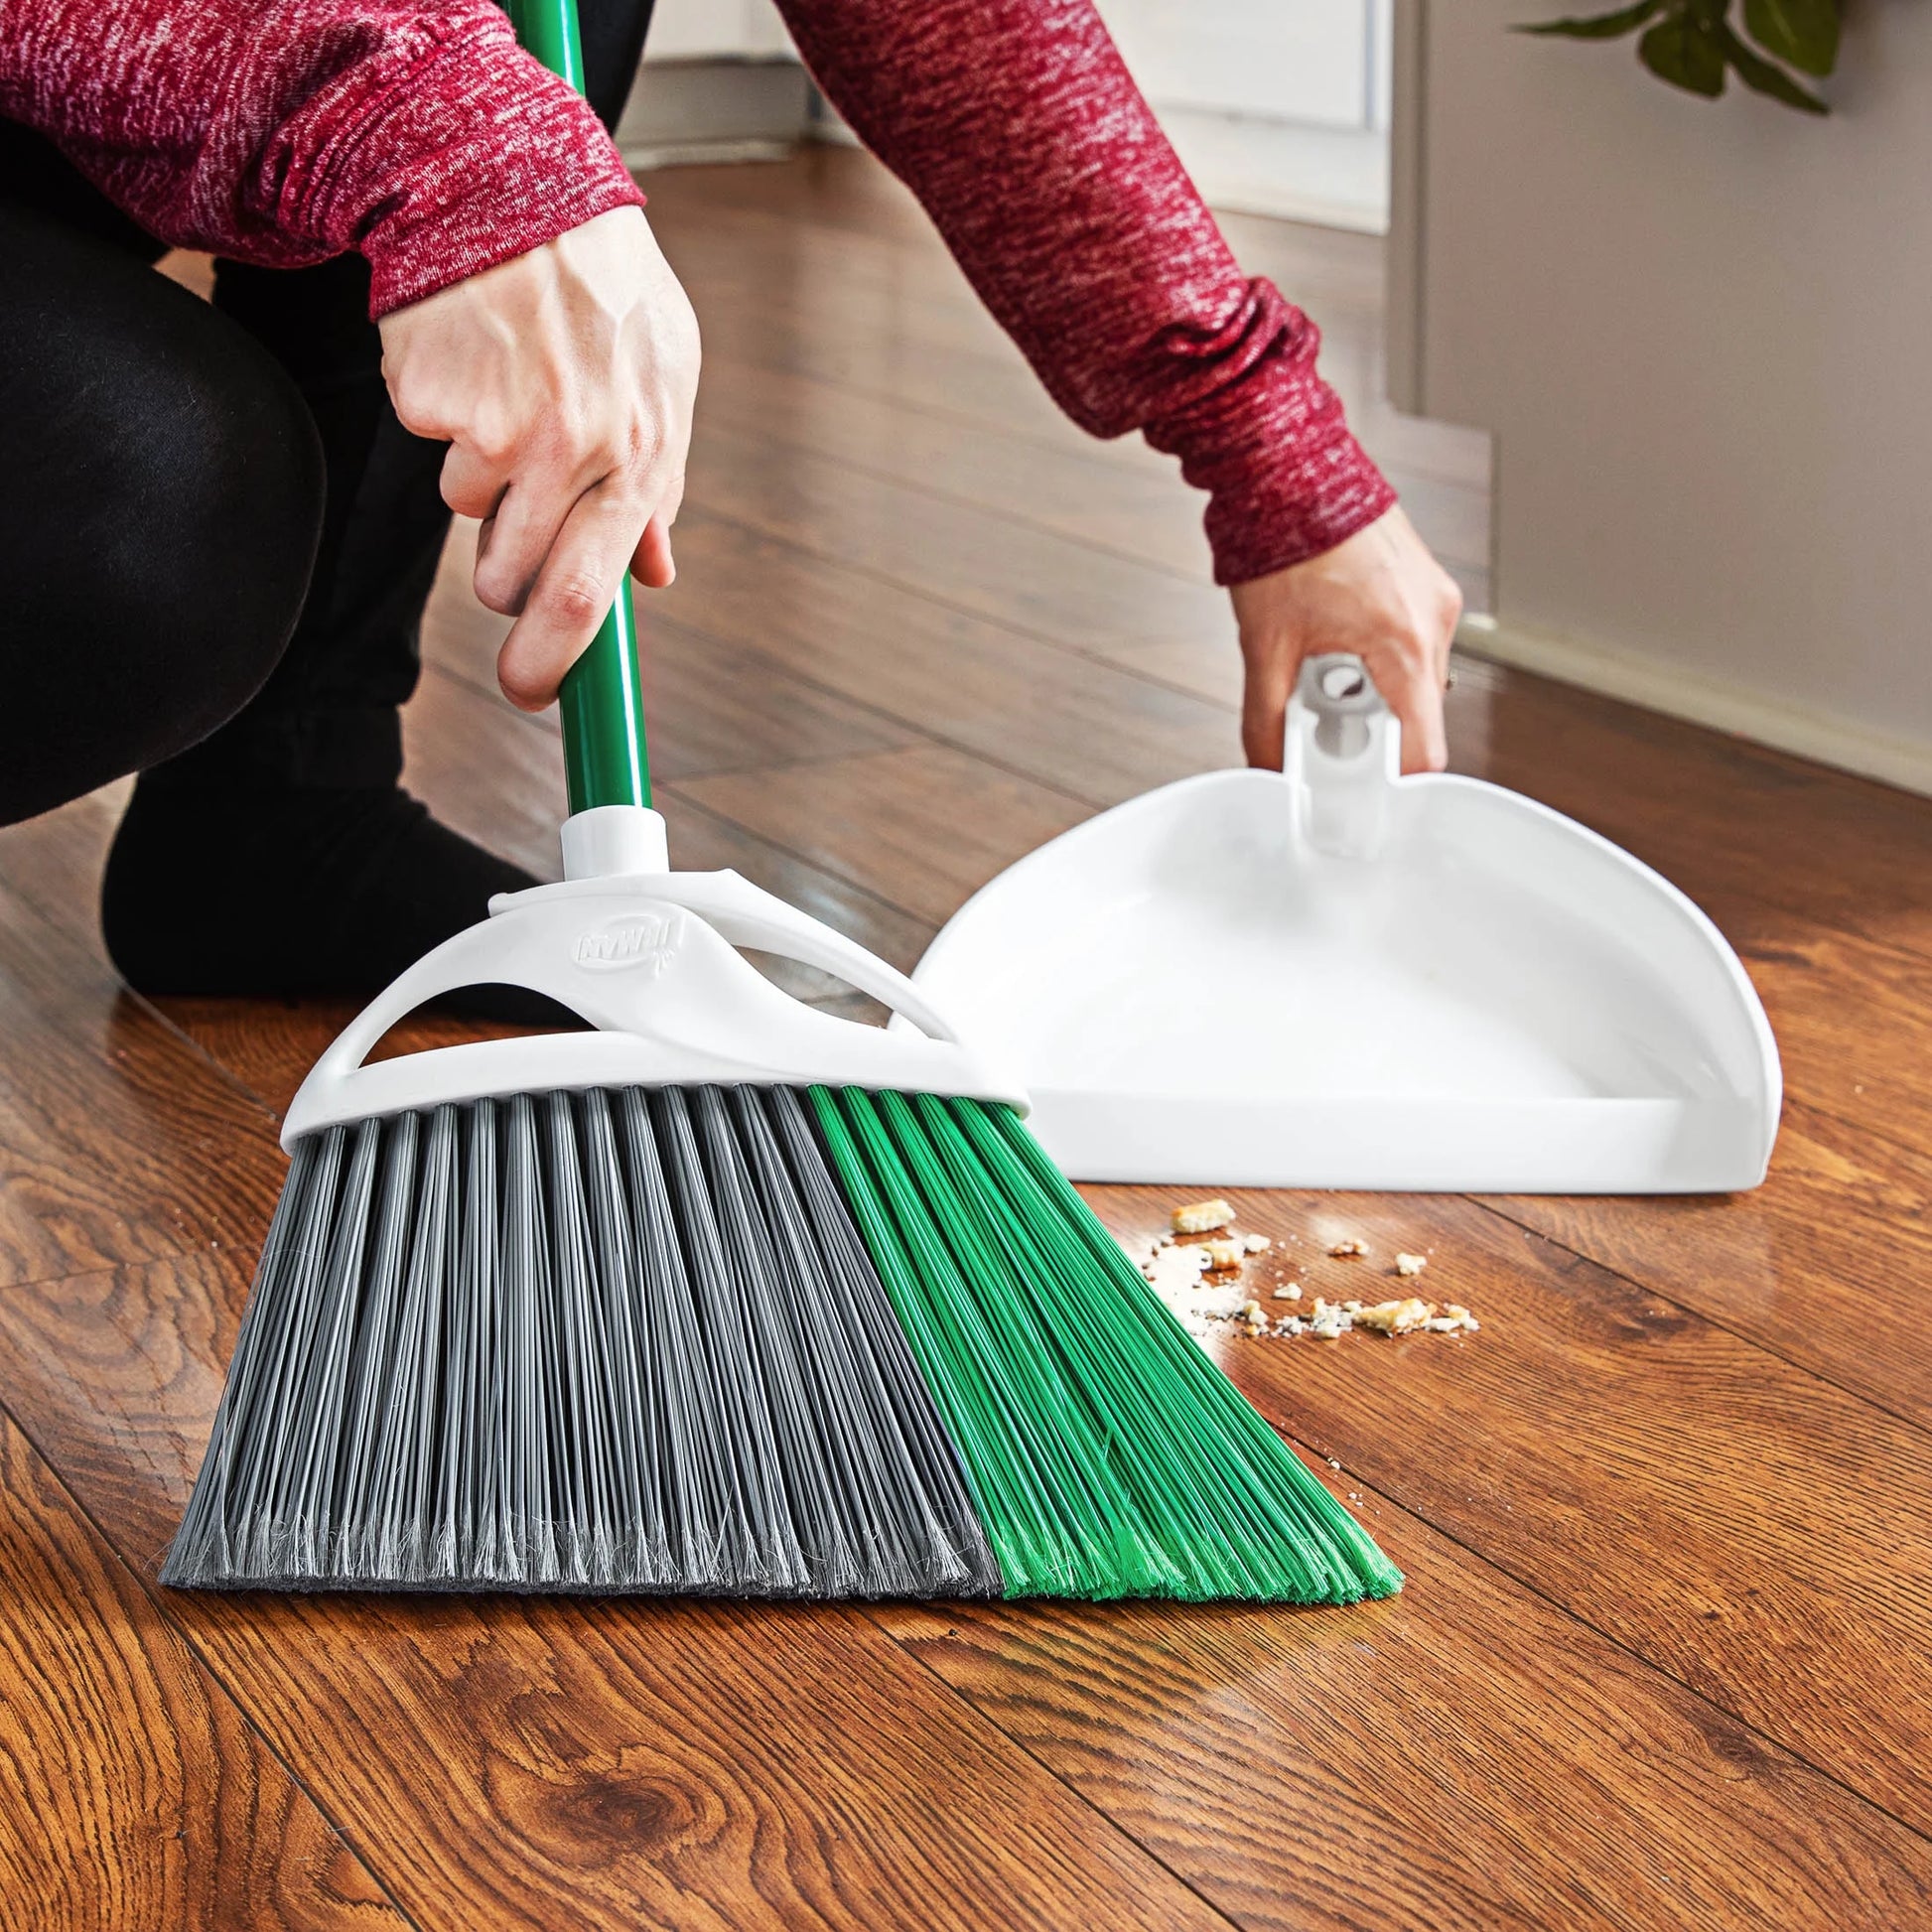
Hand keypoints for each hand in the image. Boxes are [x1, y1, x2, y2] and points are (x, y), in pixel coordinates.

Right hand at [379, 206, 699, 709]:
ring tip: (510, 407)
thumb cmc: (601, 285)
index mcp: (639, 456)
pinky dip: (448, 427)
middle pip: (515, 581)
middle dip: (505, 593)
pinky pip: (435, 454)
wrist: (510, 184)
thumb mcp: (665, 379)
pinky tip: (476, 366)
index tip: (529, 696)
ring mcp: (498, 428)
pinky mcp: (434, 401)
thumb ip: (659, 484)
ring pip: (469, 521)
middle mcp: (573, 452)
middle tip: (504, 567)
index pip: (592, 592)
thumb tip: (655, 575)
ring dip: (482, 492)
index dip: (557, 662)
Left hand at [1229, 505, 1461, 774]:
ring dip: (1367, 688)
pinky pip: (1409, 644)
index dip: (1389, 782)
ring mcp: (1436, 599)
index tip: (1355, 789)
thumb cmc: (1282, 539)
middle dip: (1364, 727)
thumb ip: (1266, 721)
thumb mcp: (1264, 648)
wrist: (1289, 466)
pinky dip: (1374, 656)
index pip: (1423, 751)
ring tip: (1319, 656)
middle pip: (1414, 717)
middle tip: (1313, 707)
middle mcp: (1435, 621)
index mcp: (1405, 643)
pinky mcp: (1426, 584)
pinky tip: (1334, 633)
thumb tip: (1269, 768)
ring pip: (1410, 681)